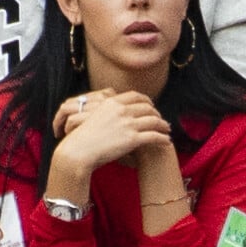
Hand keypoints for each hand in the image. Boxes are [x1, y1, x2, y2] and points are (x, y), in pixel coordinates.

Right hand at [53, 90, 171, 171]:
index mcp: (112, 102)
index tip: (151, 106)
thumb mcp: (93, 116)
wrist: (79, 150)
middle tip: (161, 120)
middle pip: (148, 108)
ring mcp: (128, 124)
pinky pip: (154, 136)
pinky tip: (167, 142)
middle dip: (157, 114)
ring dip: (163, 126)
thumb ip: (106, 112)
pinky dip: (163, 139)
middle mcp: (122, 110)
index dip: (146, 101)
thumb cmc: (83, 137)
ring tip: (167, 131)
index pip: (136, 96)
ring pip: (154, 121)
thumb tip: (113, 114)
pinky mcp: (132, 139)